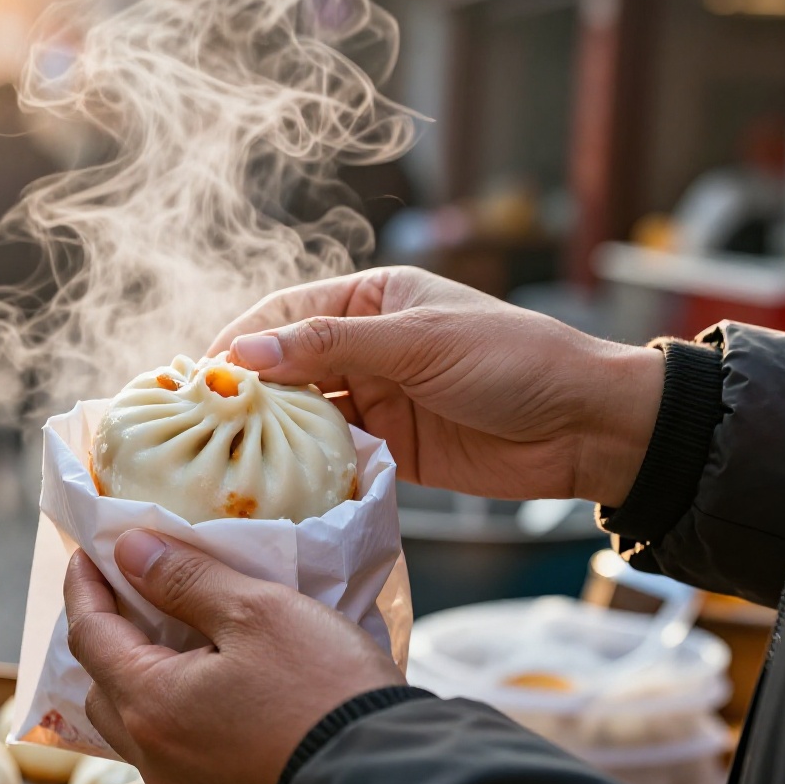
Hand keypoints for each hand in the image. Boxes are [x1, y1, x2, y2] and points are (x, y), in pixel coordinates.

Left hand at [65, 530, 402, 783]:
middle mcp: (155, 753)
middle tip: (125, 588)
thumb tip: (131, 551)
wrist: (383, 775)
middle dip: (104, 633)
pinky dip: (169, 702)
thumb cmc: (323, 690)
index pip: (89, 635)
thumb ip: (186, 579)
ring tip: (166, 629)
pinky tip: (205, 676)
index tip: (87, 552)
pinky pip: (171, 742)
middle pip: (101, 684)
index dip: (84, 587)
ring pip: (135, 719)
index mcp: (151, 705)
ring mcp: (184, 781)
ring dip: (136, 671)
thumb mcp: (256, 612)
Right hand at [208, 266, 662, 505]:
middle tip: (197, 424)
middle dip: (246, 393)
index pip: (286, 314)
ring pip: (303, 415)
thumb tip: (246, 353)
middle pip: (286, 367)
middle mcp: (366, 347)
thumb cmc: (513, 361)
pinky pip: (330, 455)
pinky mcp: (389, 450)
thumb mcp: (419, 342)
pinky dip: (302, 467)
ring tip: (222, 458)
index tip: (199, 376)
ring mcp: (376, 400)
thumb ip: (331, 345)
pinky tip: (272, 483)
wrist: (587, 427)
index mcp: (373, 300)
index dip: (241, 342)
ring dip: (269, 434)